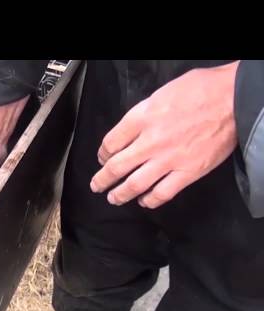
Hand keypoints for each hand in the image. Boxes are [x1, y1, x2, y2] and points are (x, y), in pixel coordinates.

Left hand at [90, 61, 238, 208]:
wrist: (233, 99)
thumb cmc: (201, 90)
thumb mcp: (160, 94)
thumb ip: (142, 115)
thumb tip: (130, 131)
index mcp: (141, 118)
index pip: (110, 143)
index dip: (102, 154)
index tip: (102, 158)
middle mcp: (150, 142)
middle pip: (116, 167)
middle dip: (102, 179)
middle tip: (96, 185)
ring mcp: (168, 160)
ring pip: (134, 185)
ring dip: (119, 194)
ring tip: (112, 198)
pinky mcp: (187, 172)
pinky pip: (162, 194)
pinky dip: (149, 201)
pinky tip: (144, 201)